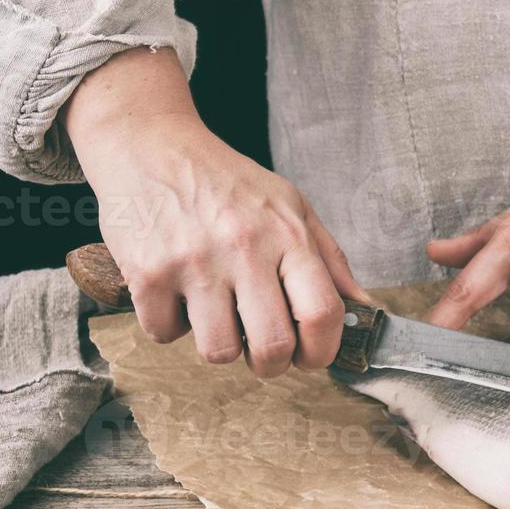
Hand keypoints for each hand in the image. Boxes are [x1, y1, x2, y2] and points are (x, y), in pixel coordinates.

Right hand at [64, 47, 365, 375]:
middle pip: (272, 346)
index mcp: (287, 234)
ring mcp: (194, 263)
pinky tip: (178, 294)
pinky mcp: (147, 273)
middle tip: (264, 351)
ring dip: (220, 344)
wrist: (149, 144)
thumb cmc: (227, 181)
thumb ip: (329, 258)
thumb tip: (363, 306)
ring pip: (218, 351)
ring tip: (218, 312)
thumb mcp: (291, 205)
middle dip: (272, 364)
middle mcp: (244, 248)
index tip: (312, 358)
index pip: (322, 312)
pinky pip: (165, 334)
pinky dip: (171, 324)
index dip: (323, 351)